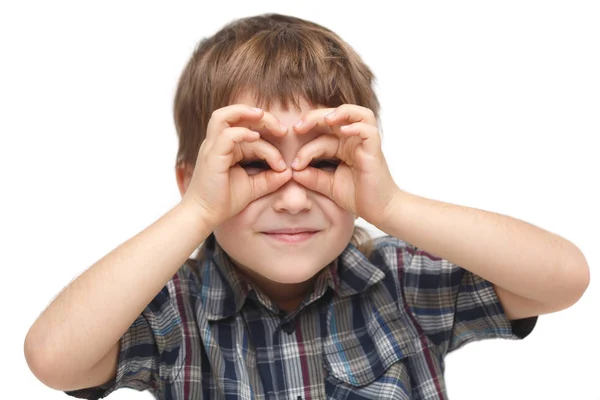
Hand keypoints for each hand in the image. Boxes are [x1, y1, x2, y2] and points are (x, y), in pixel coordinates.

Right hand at [181, 104, 291, 228]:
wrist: (204, 216)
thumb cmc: (224, 201)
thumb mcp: (253, 187)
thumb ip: (270, 178)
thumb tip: (289, 172)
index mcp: (226, 147)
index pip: (248, 128)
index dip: (269, 136)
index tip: (283, 158)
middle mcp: (217, 143)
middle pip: (235, 115)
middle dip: (261, 116)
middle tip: (282, 129)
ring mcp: (212, 147)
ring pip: (224, 116)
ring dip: (245, 113)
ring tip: (264, 118)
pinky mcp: (212, 156)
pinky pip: (226, 135)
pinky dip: (242, 133)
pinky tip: (257, 138)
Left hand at [291, 104, 400, 226]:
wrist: (379, 211)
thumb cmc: (358, 196)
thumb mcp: (328, 185)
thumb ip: (312, 177)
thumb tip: (293, 172)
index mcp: (342, 146)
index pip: (321, 134)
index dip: (304, 144)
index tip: (293, 164)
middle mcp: (353, 140)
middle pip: (335, 116)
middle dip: (314, 117)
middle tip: (297, 128)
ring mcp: (365, 143)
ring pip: (356, 114)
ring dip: (340, 112)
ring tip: (325, 120)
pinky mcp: (375, 149)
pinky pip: (368, 130)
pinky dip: (356, 126)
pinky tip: (343, 130)